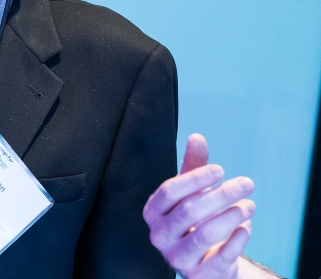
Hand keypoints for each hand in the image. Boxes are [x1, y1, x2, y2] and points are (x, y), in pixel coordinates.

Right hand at [143, 134, 254, 278]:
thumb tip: (197, 137)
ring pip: (205, 235)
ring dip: (232, 216)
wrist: (203, 261)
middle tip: (247, 183)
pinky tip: (246, 227)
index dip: (195, 179)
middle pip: (189, 211)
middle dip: (221, 194)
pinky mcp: (198, 275)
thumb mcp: (191, 192)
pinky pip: (221, 257)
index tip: (221, 169)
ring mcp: (176, 258)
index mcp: (153, 212)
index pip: (169, 192)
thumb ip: (193, 166)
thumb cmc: (194, 220)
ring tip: (250, 205)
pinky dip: (237, 240)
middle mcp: (159, 236)